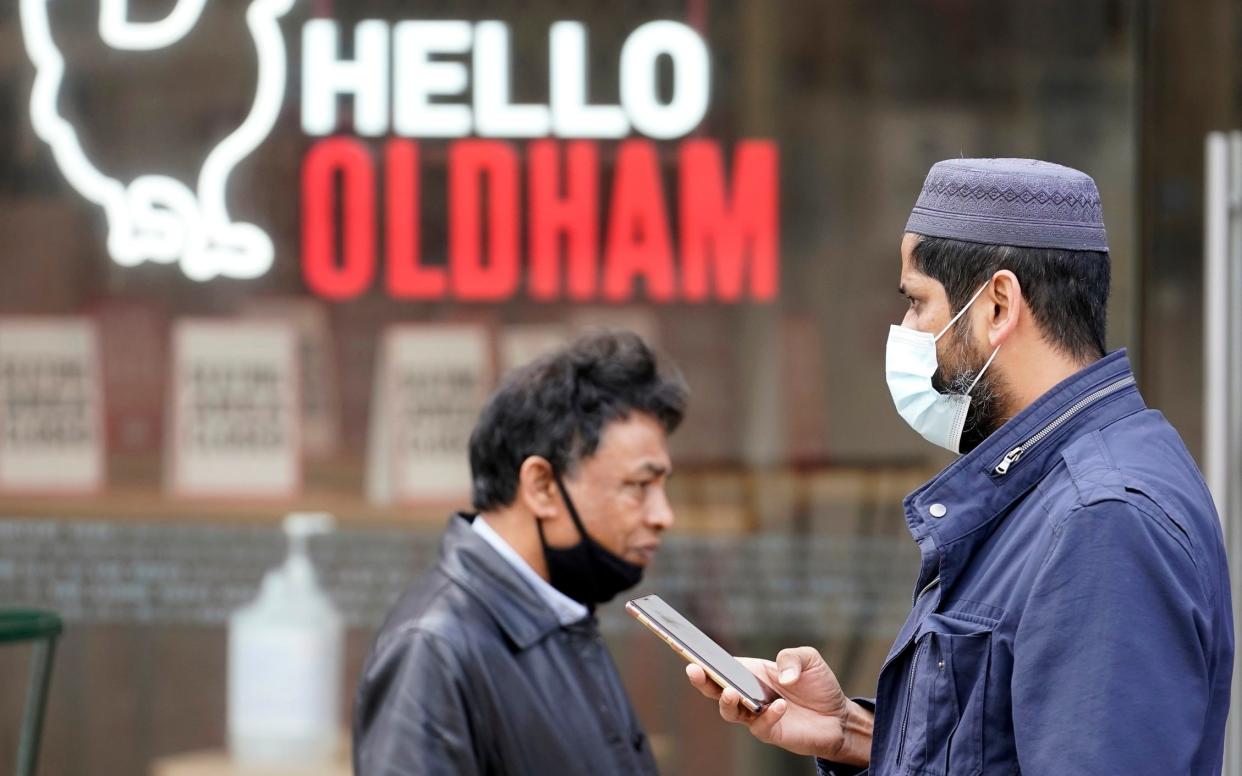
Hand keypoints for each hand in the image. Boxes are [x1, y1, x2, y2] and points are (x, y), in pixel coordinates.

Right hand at [684, 646, 870, 765]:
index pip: (722, 665)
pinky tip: (779, 706)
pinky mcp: (770, 732)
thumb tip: (782, 677)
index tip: (687, 649)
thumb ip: (792, 657)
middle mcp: (748, 693)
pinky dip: (768, 715)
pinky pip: (761, 725)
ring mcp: (756, 715)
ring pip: (729, 711)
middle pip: (715, 689)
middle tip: (695, 669)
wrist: (839, 716)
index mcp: (751, 672)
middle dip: (701, 680)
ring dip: (726, 701)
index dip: (704, 659)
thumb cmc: (818, 685)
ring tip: (731, 692)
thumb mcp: (808, 659)